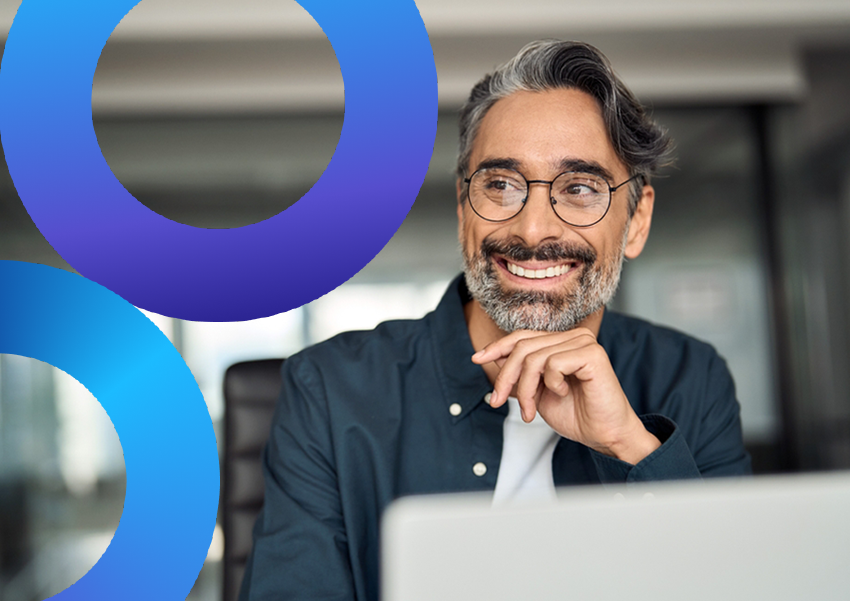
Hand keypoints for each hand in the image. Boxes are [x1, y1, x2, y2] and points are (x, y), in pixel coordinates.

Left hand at [471, 328, 659, 463]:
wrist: (604, 435)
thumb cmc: (576, 415)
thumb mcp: (536, 392)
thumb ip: (520, 373)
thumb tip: (492, 356)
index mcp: (562, 342)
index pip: (522, 337)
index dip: (497, 347)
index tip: (477, 359)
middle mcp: (573, 337)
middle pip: (523, 347)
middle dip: (506, 377)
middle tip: (499, 402)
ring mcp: (584, 342)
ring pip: (534, 358)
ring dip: (526, 390)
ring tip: (532, 410)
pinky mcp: (592, 353)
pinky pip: (553, 363)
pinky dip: (551, 384)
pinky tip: (564, 392)